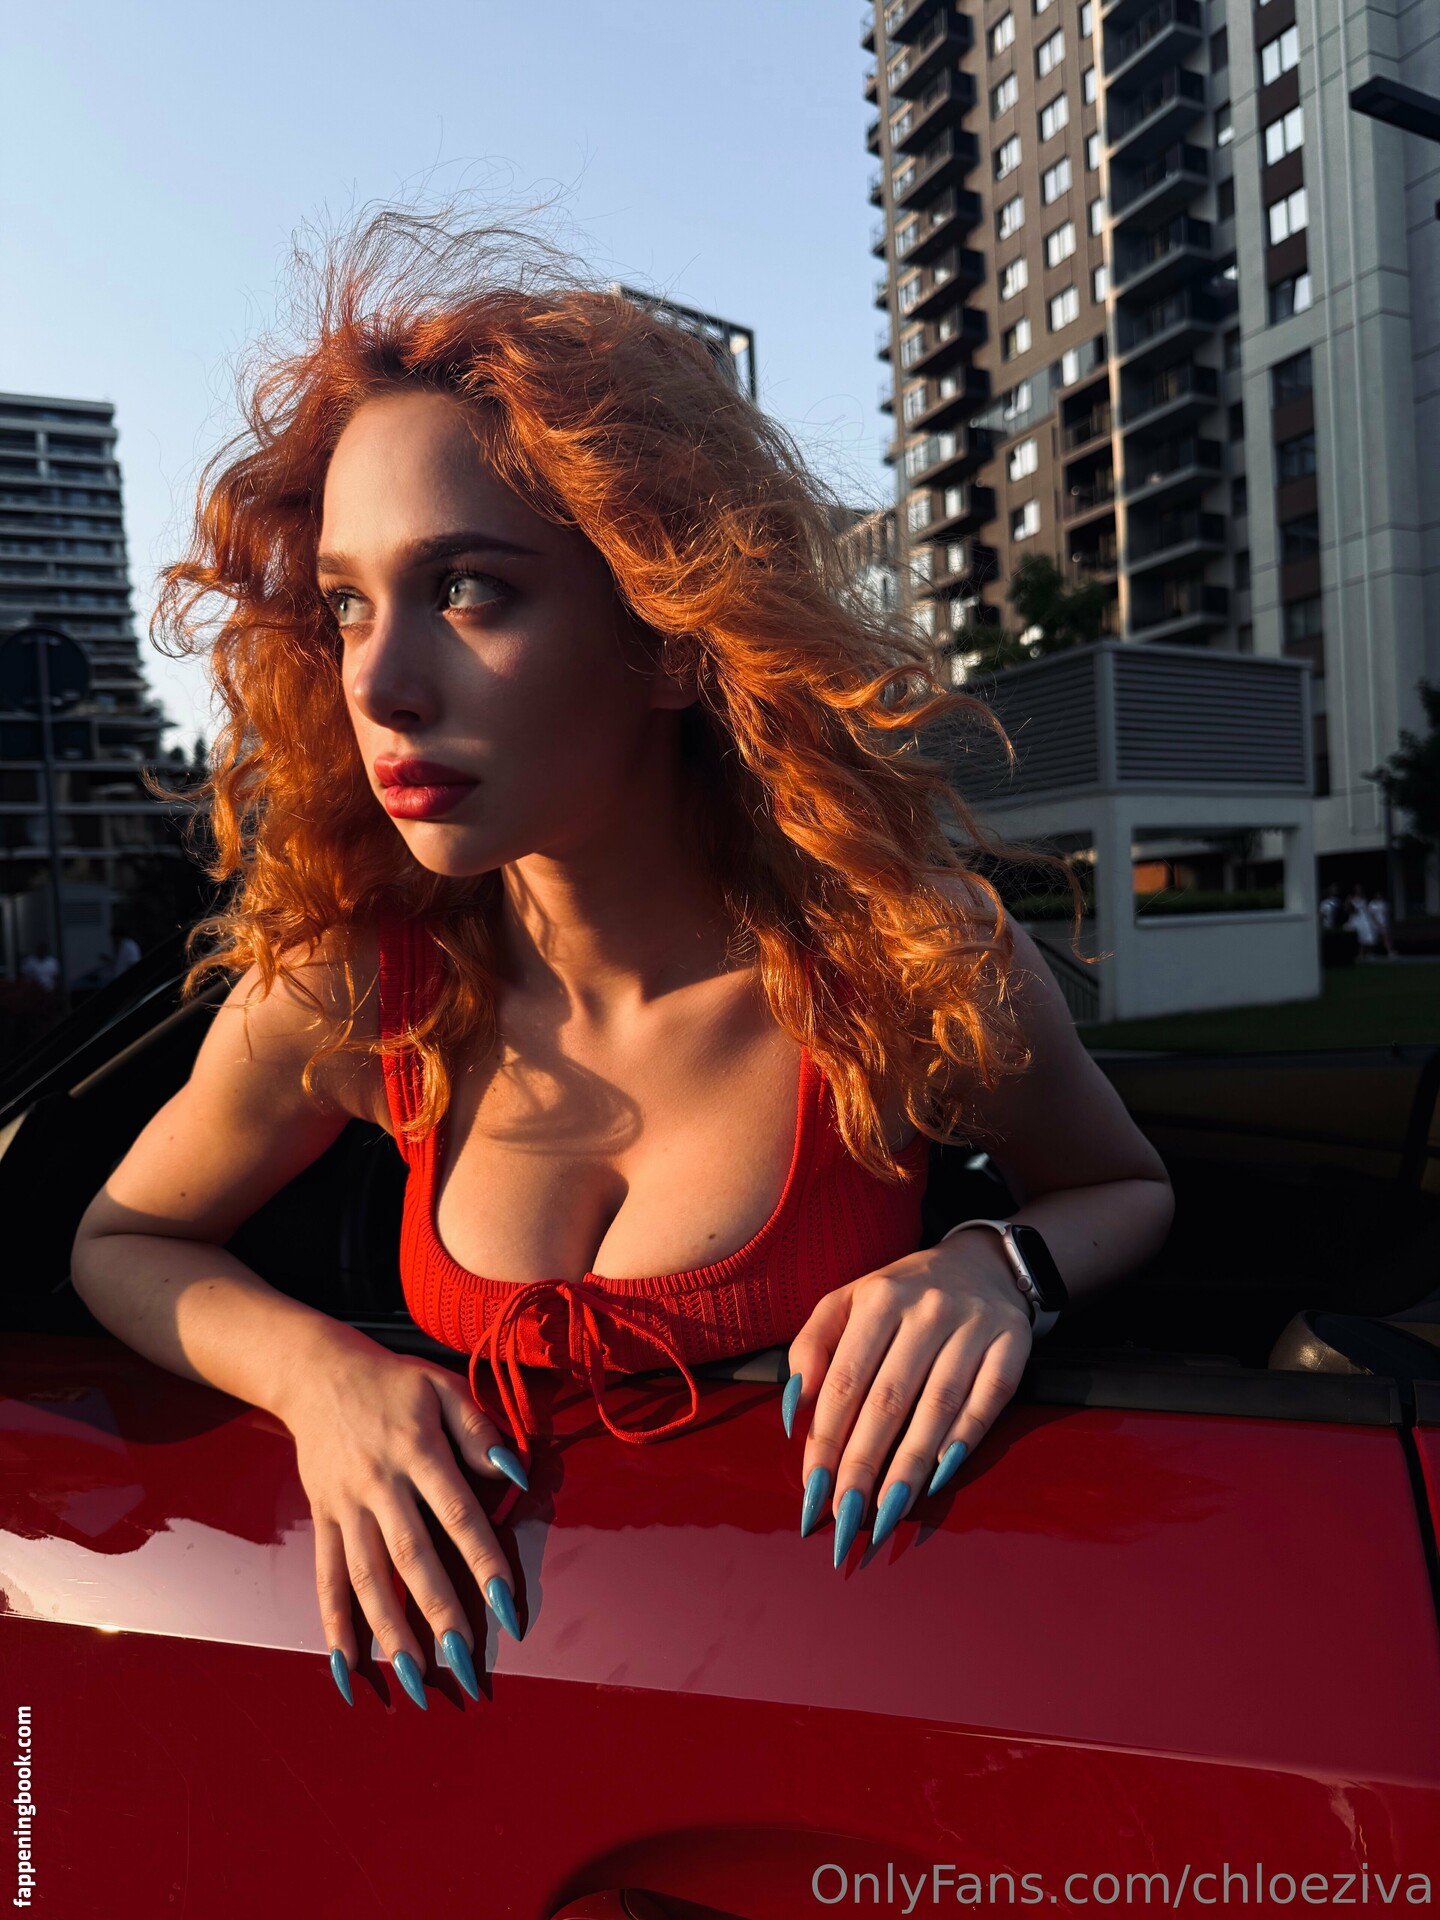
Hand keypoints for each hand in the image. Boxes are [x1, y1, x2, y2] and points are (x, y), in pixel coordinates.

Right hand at [275, 1326, 527, 1707]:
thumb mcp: (443, 1388)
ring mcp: (346, 1507)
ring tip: (413, 1679)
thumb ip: (480, 1431)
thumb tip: (516, 1474)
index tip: (508, 1607)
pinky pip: (326, 1578)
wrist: (317, 1373)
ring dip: (390, 1632)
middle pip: (412, 1558)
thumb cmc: (394, 1384)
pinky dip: (334, 1626)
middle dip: (440, 1614)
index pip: (458, 1515)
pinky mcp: (323, 1520)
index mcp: (418, 1452)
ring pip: (366, 1578)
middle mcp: (380, 1486)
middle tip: (464, 1665)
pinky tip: (347, 1668)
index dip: (484, 1562)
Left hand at [783, 1232, 1031, 1564]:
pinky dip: (962, 1441)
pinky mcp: (1012, 1343)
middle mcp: (926, 1309)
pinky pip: (986, 1401)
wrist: (981, 1263)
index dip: (827, 1439)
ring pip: (937, 1407)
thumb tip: (797, 1407)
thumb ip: (811, 1347)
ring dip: (909, 1467)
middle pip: (888, 1399)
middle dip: (863, 1463)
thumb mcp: (847, 1303)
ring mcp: (973, 1325)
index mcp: (878, 1298)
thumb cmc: (901, 1296)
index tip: (812, 1488)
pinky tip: (938, 1478)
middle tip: (845, 1515)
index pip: (845, 1380)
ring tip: (886, 1513)